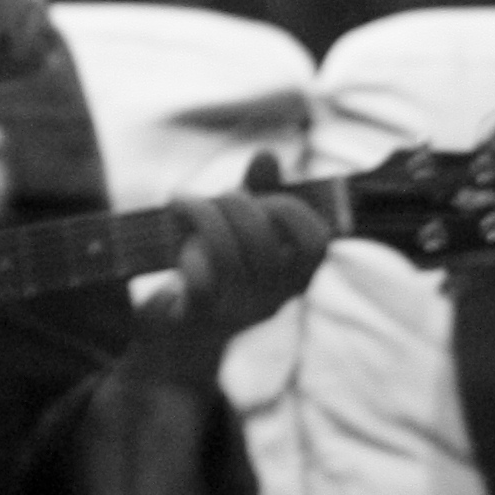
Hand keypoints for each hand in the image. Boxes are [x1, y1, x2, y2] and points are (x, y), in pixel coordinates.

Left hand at [133, 152, 331, 379]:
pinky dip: (189, 253)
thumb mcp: (242, 230)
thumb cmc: (217, 273)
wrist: (177, 339)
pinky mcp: (198, 319)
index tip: (266, 198)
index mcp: (293, 280)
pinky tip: (180, 246)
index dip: (292, 211)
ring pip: (227, 254)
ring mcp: (236, 312)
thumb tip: (267, 155)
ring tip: (186, 206)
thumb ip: (260, 193)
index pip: (317, 244)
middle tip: (213, 198)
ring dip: (203, 217)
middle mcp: (272, 300)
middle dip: (235, 203)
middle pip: (265, 240)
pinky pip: (200, 281)